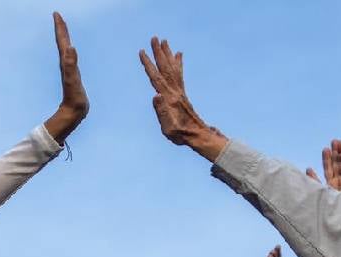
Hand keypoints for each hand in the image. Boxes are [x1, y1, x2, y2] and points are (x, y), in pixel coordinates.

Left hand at [43, 12, 88, 143]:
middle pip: (62, 43)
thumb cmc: (74, 98)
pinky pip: (70, 57)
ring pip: (65, 49)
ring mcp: (69, 69)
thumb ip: (71, 64)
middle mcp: (65, 64)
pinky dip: (70, 49)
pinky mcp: (73, 74)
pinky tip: (71, 49)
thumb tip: (70, 47)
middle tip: (58, 16)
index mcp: (66, 62)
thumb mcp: (73, 80)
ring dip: (64, 37)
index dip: (60, 28)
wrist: (73, 112)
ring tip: (63, 28)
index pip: (62, 42)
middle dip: (61, 29)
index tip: (57, 14)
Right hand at [139, 37, 226, 160]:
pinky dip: (178, 63)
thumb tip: (155, 95)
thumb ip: (161, 112)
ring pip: (172, 68)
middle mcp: (175, 91)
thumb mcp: (168, 128)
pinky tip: (178, 55)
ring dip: (167, 54)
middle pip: (165, 68)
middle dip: (159, 52)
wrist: (197, 136)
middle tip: (155, 37)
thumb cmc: (181, 135)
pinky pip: (179, 74)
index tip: (142, 52)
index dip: (148, 64)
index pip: (156, 77)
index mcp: (169, 98)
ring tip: (165, 41)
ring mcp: (180, 91)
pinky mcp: (182, 94)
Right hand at [305, 139, 340, 202]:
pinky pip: (317, 184)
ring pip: (328, 171)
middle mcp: (339, 183)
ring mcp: (331, 188)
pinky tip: (309, 169)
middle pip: (337, 165)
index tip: (340, 142)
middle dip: (336, 153)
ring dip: (326, 161)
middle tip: (334, 141)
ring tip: (325, 149)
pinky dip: (313, 177)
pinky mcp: (324, 195)